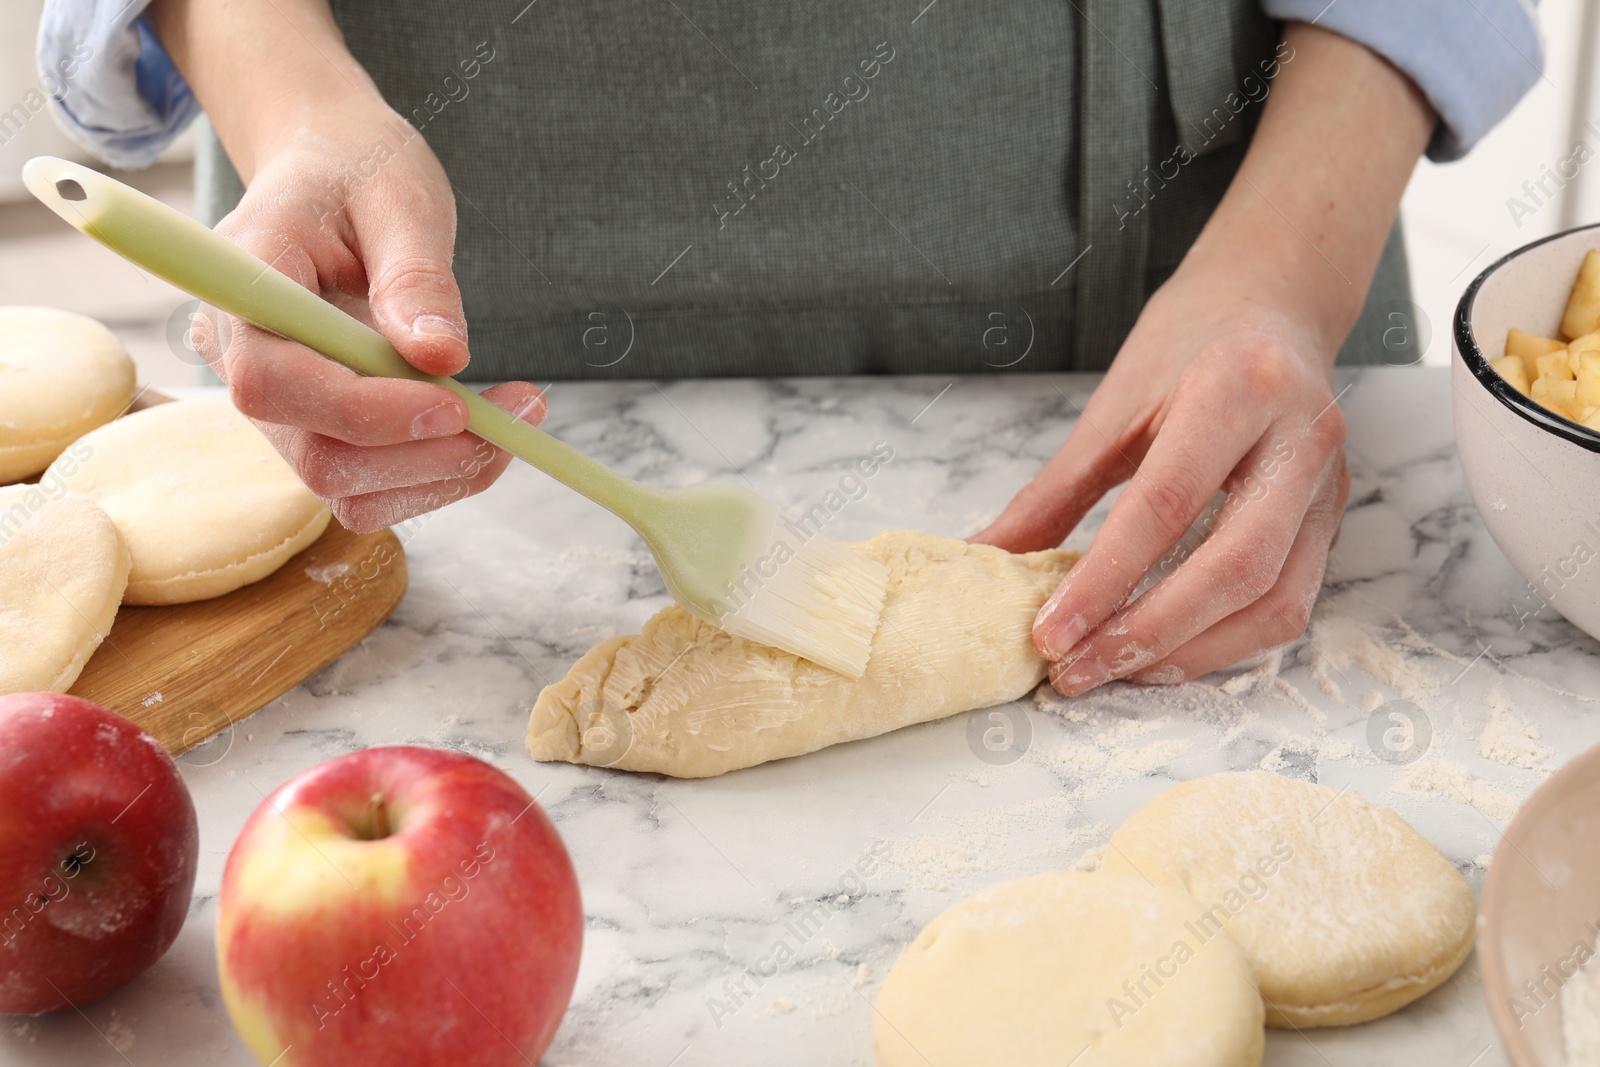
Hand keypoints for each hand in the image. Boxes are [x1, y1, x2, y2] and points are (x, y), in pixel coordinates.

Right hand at [193, 103, 543, 532]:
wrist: (336, 174)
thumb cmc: (358, 170)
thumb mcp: (397, 196)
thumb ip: (415, 275)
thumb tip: (441, 354)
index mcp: (241, 290)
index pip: (273, 383)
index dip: (364, 410)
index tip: (456, 403)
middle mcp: (243, 362)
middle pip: (316, 457)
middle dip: (426, 453)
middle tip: (519, 412)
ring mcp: (280, 408)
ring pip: (348, 488)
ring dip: (443, 471)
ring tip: (519, 412)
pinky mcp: (321, 429)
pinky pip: (373, 485)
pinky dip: (439, 472)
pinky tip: (489, 427)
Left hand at [972, 19, 1434, 693]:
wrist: (1275, 299)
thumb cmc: (1189, 343)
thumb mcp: (1113, 404)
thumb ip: (1052, 492)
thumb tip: (984, 561)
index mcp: (1238, 388)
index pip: (1164, 506)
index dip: (1103, 581)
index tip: (1047, 635)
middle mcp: (1300, 438)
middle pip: (1235, 566)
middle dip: (1148, 634)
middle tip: (1075, 671)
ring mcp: (1329, 484)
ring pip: (1275, 600)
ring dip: (1190, 654)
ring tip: (1112, 673)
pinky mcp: (1333, 518)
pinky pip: (1290, 602)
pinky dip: (1225, 643)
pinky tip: (1165, 655)